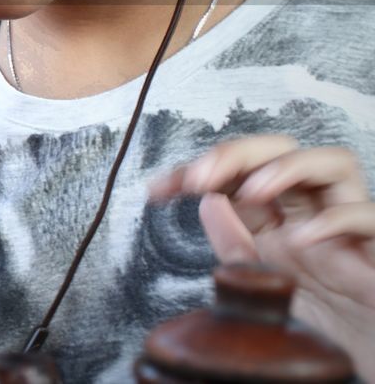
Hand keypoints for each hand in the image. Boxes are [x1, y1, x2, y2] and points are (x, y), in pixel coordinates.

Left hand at [149, 135, 374, 379]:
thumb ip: (236, 246)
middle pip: (283, 152)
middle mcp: (316, 213)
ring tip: (252, 193)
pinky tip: (301, 238)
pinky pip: (368, 216)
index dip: (197, 171)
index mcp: (282, 218)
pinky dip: (335, 219)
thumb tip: (208, 202)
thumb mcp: (264, 286)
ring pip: (334, 163)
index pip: (239, 174)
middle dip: (237, 153)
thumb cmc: (325, 325)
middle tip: (200, 176)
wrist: (369, 359)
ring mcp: (350, 228)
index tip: (158, 188)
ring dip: (286, 168)